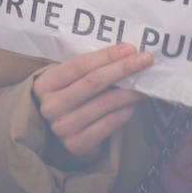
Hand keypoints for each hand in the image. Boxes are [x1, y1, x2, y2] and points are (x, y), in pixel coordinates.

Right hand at [32, 43, 151, 164]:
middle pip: (94, 81)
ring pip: (105, 102)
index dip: (107, 55)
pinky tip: (134, 105)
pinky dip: (125, 112)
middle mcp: (50, 106)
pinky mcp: (76, 144)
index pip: (80, 64)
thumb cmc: (73, 99)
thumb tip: (127, 53)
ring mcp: (62, 127)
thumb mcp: (72, 81)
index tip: (130, 48)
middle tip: (146, 60)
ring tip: (144, 85)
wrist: (65, 137)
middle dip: (123, 68)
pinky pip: (109, 123)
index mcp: (45, 84)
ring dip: (130, 92)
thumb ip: (90, 68)